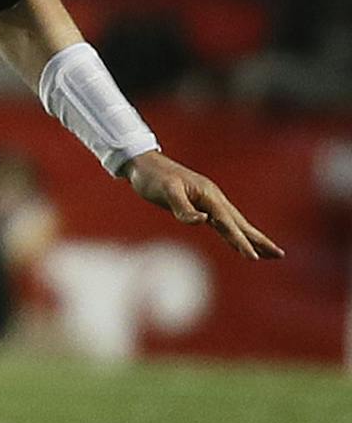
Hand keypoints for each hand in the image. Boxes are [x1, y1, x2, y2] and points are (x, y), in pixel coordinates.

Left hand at [125, 151, 283, 259]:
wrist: (143, 164)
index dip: (240, 241)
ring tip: (270, 253)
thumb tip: (202, 221)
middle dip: (259, 240)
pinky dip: (234, 233)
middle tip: (279, 255)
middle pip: (241, 224)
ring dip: (252, 238)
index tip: (254, 257)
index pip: (228, 223)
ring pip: (235, 223)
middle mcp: (213, 198)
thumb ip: (183, 207)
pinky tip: (238, 240)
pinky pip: (222, 223)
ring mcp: (208, 202)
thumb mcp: (165, 190)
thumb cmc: (153, 176)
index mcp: (208, 195)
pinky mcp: (200, 205)